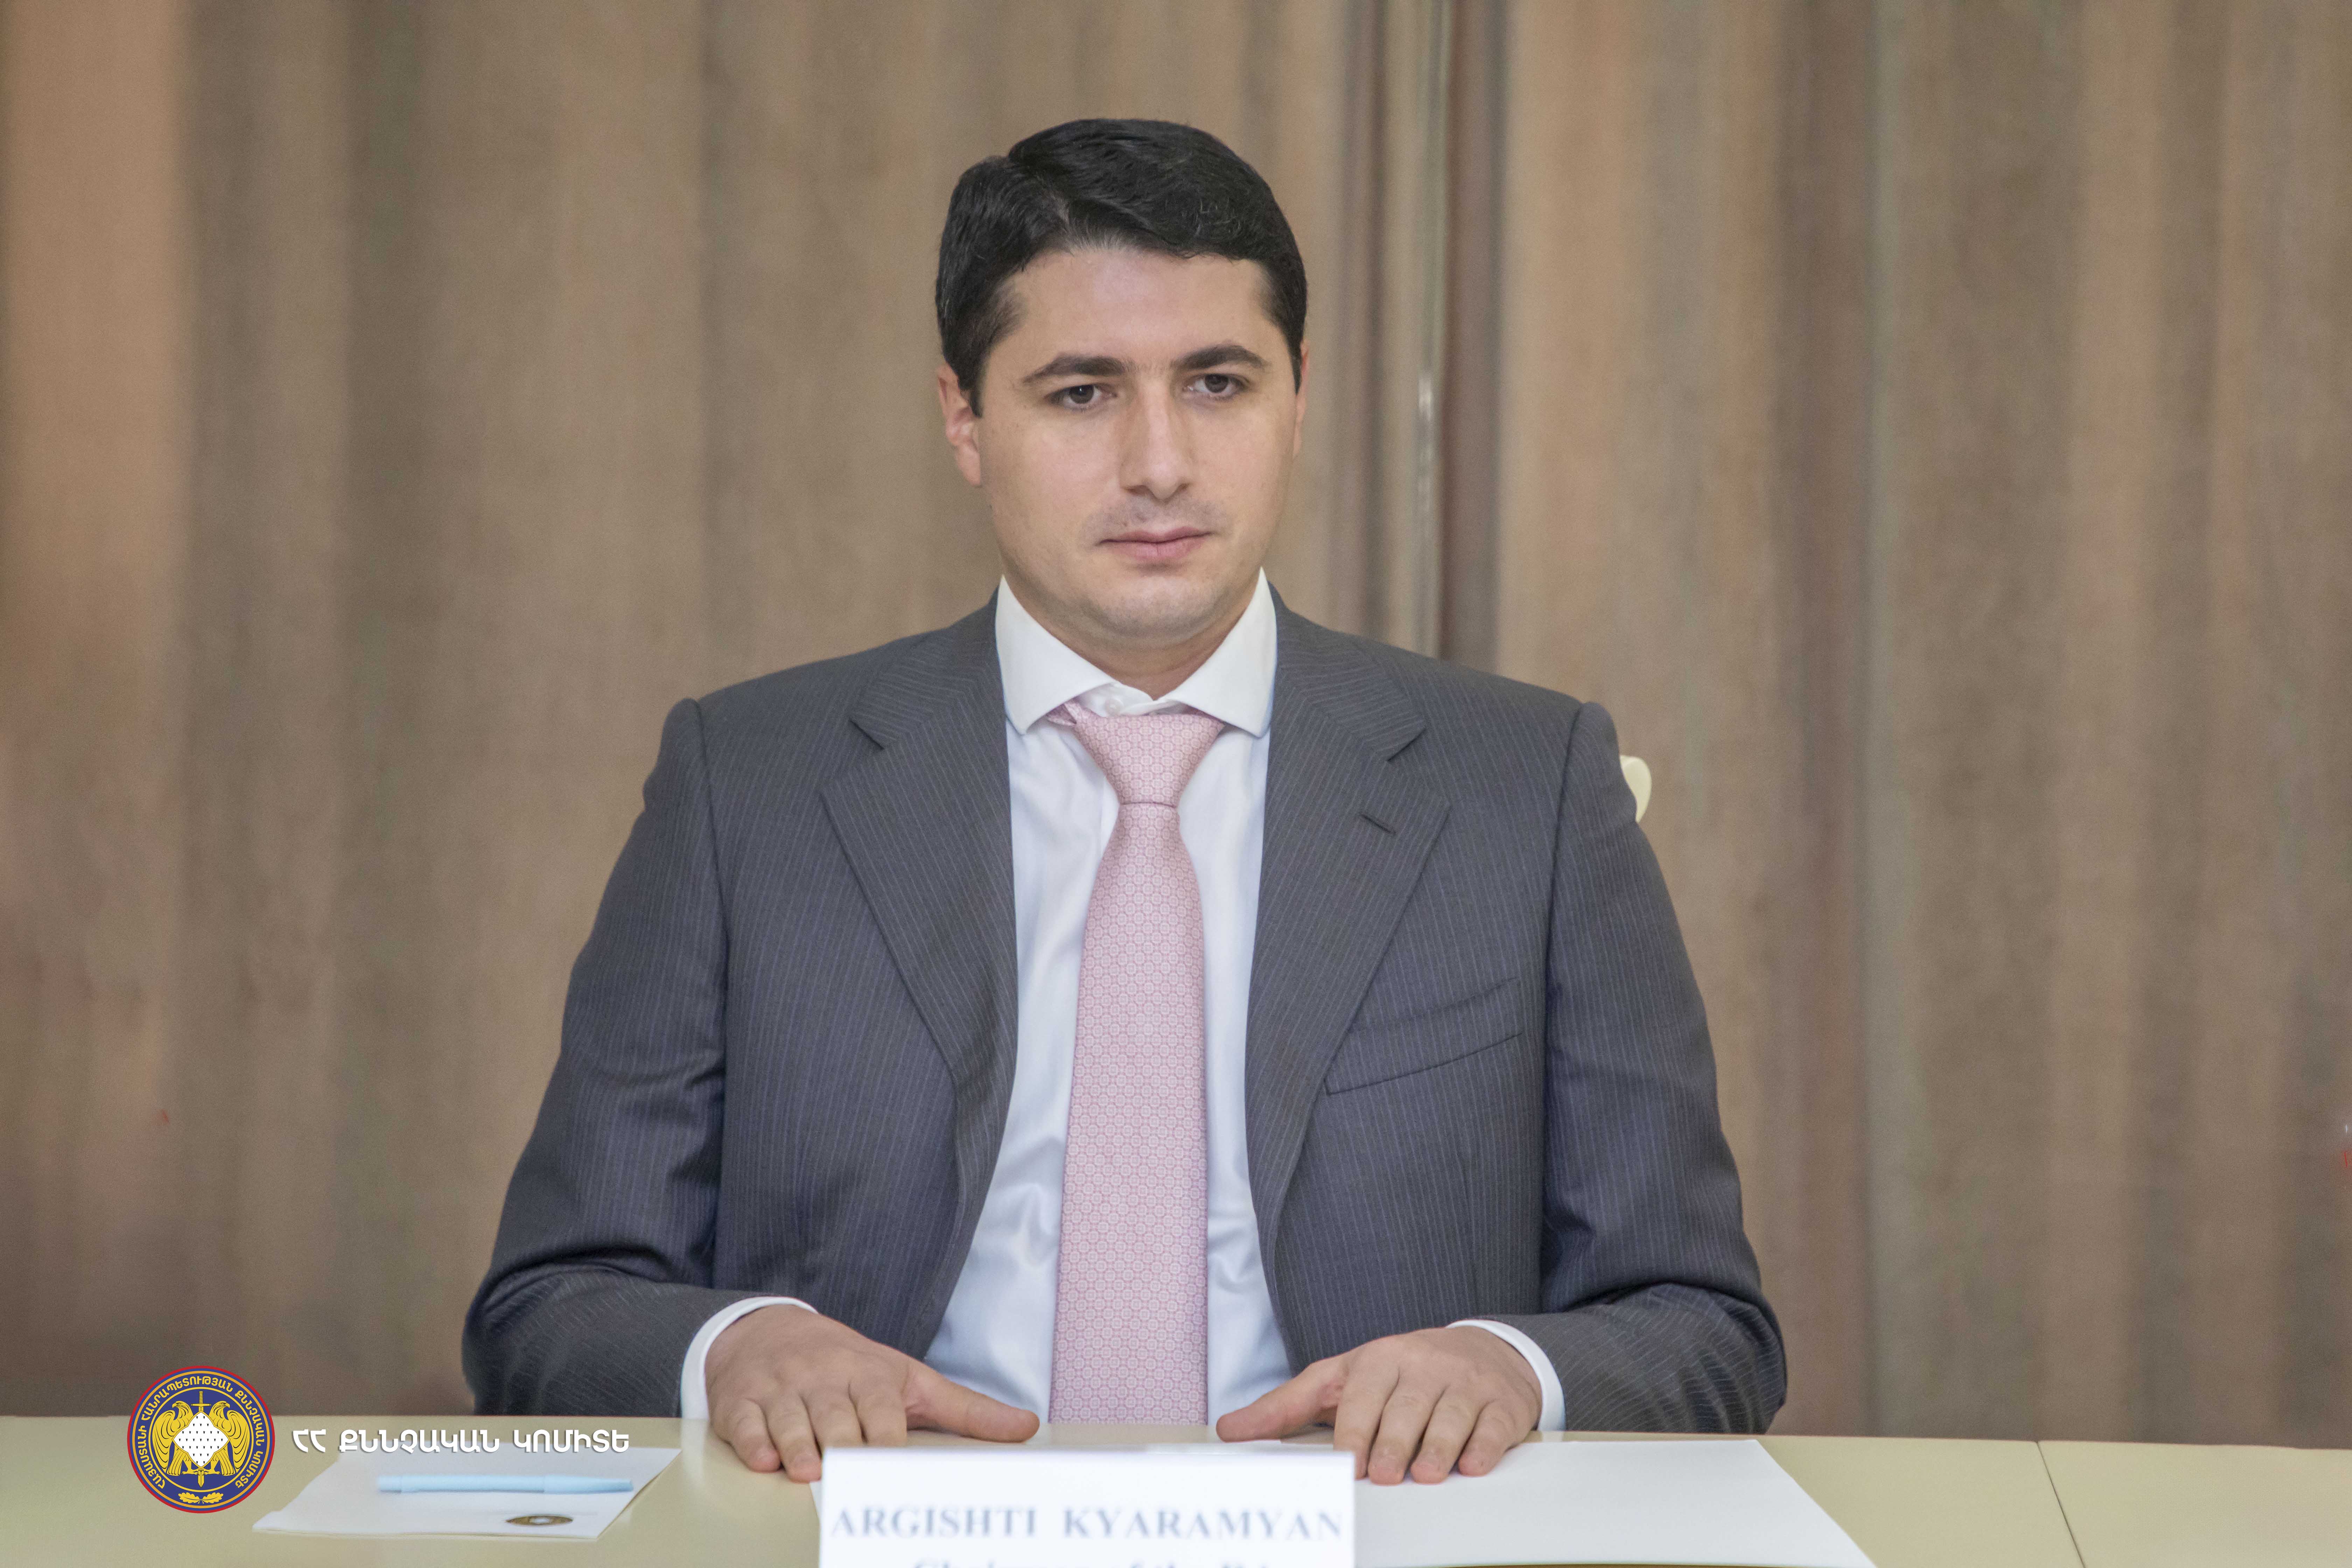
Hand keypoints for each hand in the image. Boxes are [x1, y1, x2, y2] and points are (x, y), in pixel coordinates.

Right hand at [705, 1304, 1038, 1480]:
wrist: (769, 1328)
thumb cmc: (850, 1365)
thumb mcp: (910, 1379)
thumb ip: (966, 1408)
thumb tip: (1028, 1427)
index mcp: (870, 1373)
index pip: (881, 1407)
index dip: (887, 1435)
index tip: (894, 1461)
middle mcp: (824, 1378)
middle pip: (835, 1418)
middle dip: (843, 1444)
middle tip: (852, 1472)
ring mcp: (781, 1388)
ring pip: (791, 1420)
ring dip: (798, 1447)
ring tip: (807, 1473)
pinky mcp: (741, 1400)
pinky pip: (746, 1422)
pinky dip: (753, 1441)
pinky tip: (763, 1459)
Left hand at [1215, 1326, 1538, 1483]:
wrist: (1484, 1351)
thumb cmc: (1401, 1374)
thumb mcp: (1341, 1378)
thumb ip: (1287, 1405)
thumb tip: (1229, 1430)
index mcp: (1379, 1359)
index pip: (1362, 1396)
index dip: (1353, 1432)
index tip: (1344, 1465)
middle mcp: (1423, 1365)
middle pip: (1404, 1407)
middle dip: (1393, 1443)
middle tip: (1382, 1475)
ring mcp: (1465, 1382)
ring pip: (1449, 1415)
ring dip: (1437, 1448)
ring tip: (1424, 1475)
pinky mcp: (1502, 1402)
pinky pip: (1493, 1425)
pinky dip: (1483, 1447)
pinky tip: (1471, 1465)